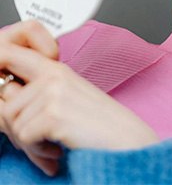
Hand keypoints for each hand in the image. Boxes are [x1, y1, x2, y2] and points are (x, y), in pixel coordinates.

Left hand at [0, 20, 158, 174]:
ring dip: (28, 142)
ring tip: (51, 144)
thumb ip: (36, 94)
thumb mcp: (66, 99)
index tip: (0, 87)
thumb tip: (4, 101)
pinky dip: (37, 151)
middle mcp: (53, 75)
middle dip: (14, 125)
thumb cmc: (98, 121)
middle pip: (4, 99)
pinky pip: (23, 137)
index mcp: (55, 69)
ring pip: (11, 122)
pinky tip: (57, 150)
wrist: (124, 137)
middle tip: (35, 138)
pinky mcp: (54, 113)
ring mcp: (53, 91)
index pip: (8, 53)